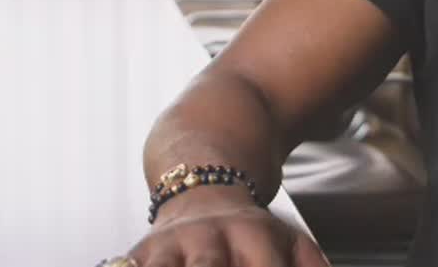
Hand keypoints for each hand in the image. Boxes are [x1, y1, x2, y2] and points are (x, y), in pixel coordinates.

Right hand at [125, 188, 328, 266]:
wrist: (201, 178)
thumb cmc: (250, 230)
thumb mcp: (289, 241)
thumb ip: (311, 265)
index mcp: (252, 237)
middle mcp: (210, 239)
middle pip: (208, 266)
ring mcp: (171, 245)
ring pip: (162, 266)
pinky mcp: (138, 254)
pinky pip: (126, 266)